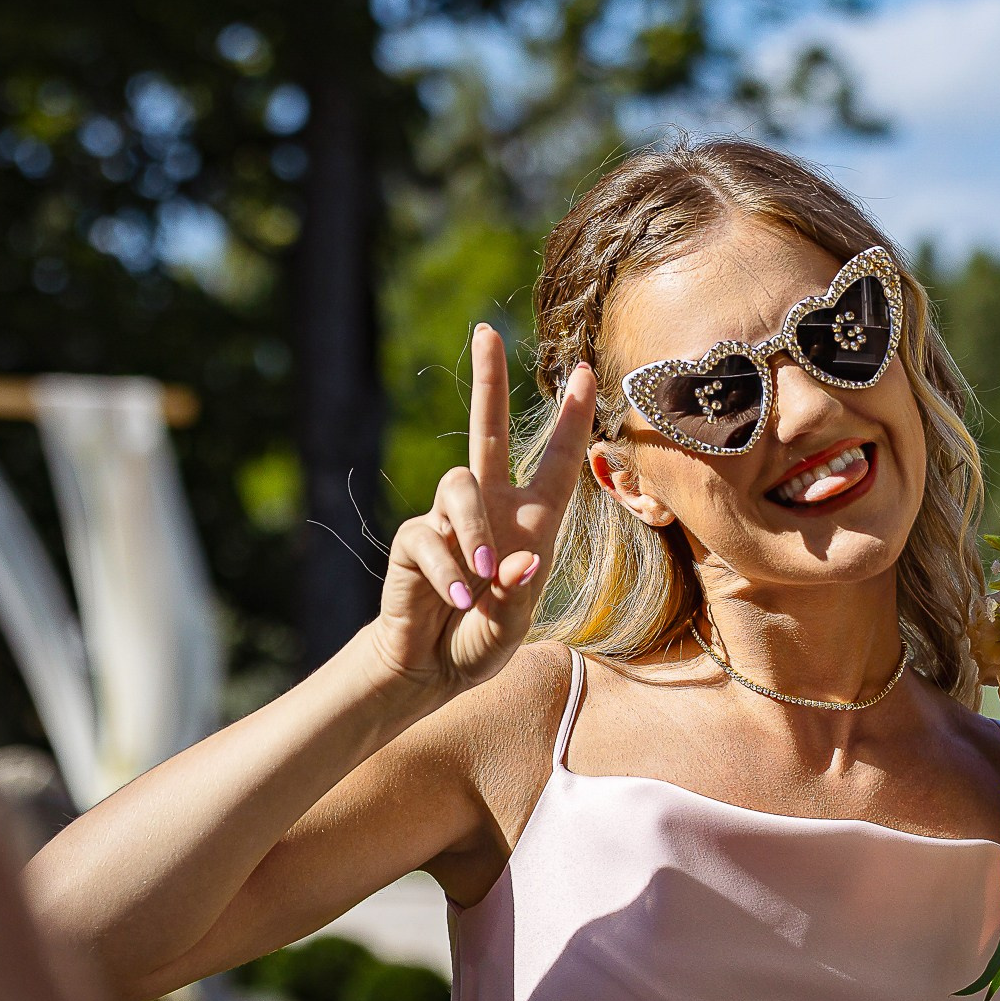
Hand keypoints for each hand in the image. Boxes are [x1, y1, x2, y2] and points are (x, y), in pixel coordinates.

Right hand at [368, 325, 595, 697]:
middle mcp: (491, 508)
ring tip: (481, 586)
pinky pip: (430, 536)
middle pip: (486, 429)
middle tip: (486, 331)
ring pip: (459, 485)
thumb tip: (519, 561)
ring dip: (475, 534)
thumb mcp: (512, 626)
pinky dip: (449, 570)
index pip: (556, 460)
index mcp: (532, 521)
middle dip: (488, 380)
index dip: (571, 418)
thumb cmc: (481, 640)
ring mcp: (450, 519)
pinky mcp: (415, 539)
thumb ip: (519, 596)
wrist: (431, 669)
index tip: (584, 371)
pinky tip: (458, 598)